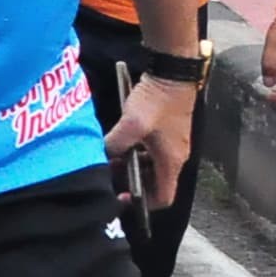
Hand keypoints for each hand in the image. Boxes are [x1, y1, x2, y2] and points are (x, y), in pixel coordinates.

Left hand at [103, 73, 193, 208]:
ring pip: (150, 166)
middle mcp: (175, 157)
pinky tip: (118, 144)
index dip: (144, 203)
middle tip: (110, 177)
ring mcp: (171, 144)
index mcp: (171, 161)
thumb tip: (100, 156)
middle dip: (133, 183)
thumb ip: (115, 144)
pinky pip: (150, 151)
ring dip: (132, 166)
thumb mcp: (131, 125)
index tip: (122, 196)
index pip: (164, 197)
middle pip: (155, 183)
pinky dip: (135, 153)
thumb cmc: (157, 101)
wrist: (173, 73)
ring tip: (111, 160)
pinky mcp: (166, 131)